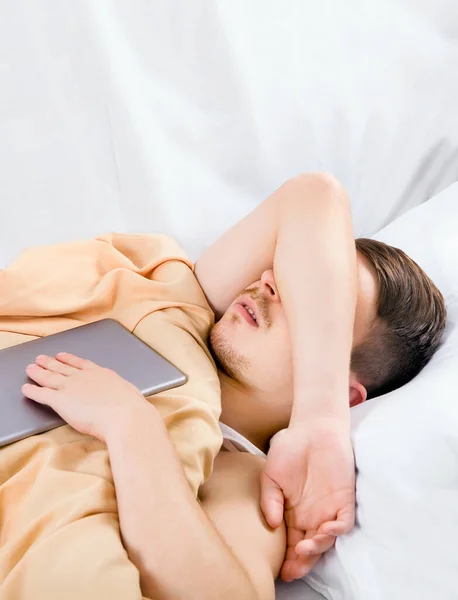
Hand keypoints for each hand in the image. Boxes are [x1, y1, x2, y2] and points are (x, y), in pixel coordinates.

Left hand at [22, 353, 152, 442]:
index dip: (69, 360)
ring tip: (30, 368)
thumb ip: (120, 393)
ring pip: (49, 377)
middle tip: (41, 358)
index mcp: (101, 374)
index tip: (62, 356)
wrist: (125, 416)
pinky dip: (32, 391)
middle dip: (50, 363)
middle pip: (62, 368)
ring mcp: (71, 387)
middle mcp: (84, 377)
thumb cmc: (132, 408)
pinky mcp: (60, 400)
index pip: (81, 364)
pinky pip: (41, 393)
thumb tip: (124, 398)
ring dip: (38, 372)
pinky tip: (25, 389)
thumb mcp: (128, 394)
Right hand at [260, 421, 354, 581]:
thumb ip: (269, 499)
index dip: (286, 558)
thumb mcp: (270, 474)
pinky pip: (344, 522)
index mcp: (292, 513)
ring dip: (316, 549)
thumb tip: (272, 524)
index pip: (290, 542)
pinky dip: (337, 531)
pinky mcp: (344, 499)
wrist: (313, 428)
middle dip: (302, 562)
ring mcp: (328, 508)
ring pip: (326, 539)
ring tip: (303, 550)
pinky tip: (326, 532)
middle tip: (293, 570)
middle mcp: (311, 515)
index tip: (280, 569)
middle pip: (309, 547)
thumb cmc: (290, 449)